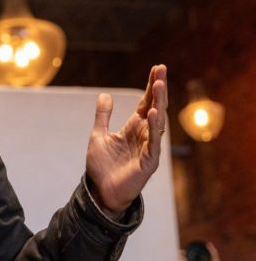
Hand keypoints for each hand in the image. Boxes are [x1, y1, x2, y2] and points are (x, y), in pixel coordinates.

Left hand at [86, 64, 167, 217]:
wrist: (100, 192)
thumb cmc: (102, 166)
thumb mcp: (98, 135)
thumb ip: (103, 116)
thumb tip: (104, 94)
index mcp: (134, 128)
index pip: (145, 103)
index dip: (150, 87)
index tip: (156, 68)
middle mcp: (144, 136)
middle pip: (155, 107)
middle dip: (158, 89)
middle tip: (161, 69)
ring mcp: (149, 148)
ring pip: (157, 122)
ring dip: (158, 103)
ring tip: (159, 84)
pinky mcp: (148, 162)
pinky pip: (153, 142)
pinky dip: (153, 127)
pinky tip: (152, 113)